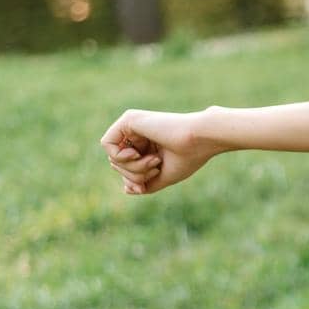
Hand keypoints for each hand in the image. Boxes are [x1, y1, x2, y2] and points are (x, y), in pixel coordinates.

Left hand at [98, 109, 217, 195]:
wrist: (200, 139)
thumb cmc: (189, 157)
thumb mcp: (164, 176)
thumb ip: (144, 183)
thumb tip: (126, 189)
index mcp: (148, 144)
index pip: (126, 167)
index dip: (134, 180)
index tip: (151, 180)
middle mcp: (138, 133)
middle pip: (117, 163)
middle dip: (133, 174)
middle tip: (155, 168)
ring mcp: (132, 125)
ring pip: (112, 156)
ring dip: (131, 168)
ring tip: (153, 161)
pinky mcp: (128, 119)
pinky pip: (107, 144)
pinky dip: (119, 157)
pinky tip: (136, 154)